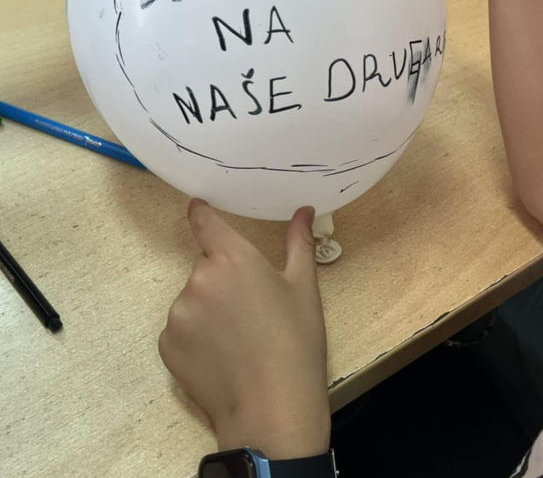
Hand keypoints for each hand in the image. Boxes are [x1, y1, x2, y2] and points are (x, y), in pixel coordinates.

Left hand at [159, 200, 330, 459]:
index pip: (205, 222)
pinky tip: (220, 356)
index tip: (198, 206)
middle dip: (223, 278)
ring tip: (237, 338)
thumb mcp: (304, 288)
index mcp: (232, 258)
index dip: (201, 212)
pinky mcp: (166, 344)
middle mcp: (198, 279)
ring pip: (192, 299)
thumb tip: (304, 210)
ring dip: (208, 308)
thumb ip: (298, 242)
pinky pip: (180, 329)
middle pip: (206, 266)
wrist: (272, 409)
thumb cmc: (295, 343)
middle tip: (250, 307)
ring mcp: (178, 313)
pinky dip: (195, 336)